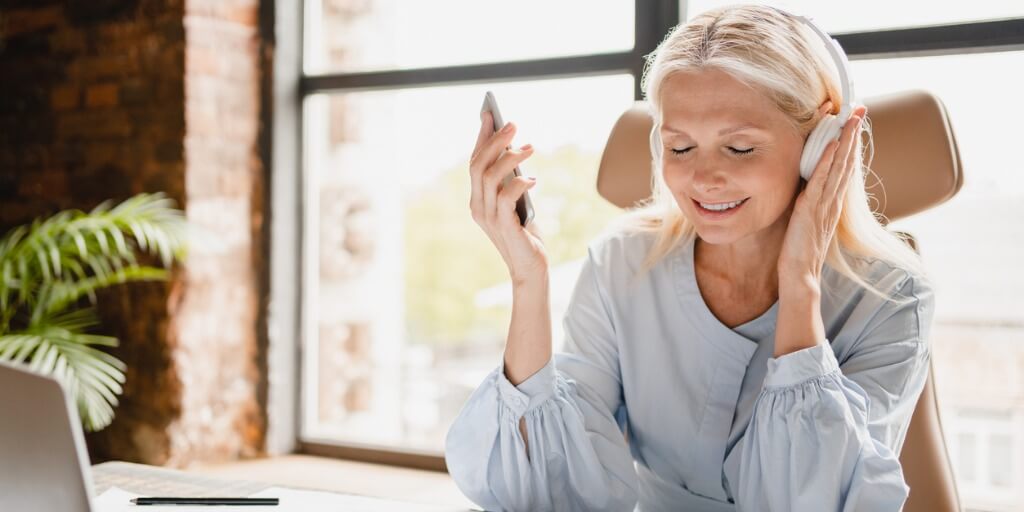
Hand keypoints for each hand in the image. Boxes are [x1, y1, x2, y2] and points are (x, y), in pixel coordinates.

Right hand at [469, 110, 547, 283]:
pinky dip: (518, 184)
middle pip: (478, 165)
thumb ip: (512, 182)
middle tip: (513, 124)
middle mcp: (477, 207)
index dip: (481, 137)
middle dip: (494, 141)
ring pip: (489, 177)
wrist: (530, 268)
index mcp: (478, 199)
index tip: (489, 114)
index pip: (474, 162)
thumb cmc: (526, 234)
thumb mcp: (518, 202)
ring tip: (529, 147)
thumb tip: (517, 151)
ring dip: (509, 158)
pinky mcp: (503, 227)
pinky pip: (506, 198)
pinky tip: (532, 180)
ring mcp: (488, 218)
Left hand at [777, 105, 867, 287]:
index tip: (854, 122)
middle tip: (860, 109)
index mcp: (831, 202)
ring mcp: (824, 204)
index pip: (844, 167)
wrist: (800, 274)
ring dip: (846, 140)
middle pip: (847, 161)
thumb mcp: (806, 220)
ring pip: (838, 166)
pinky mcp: (812, 209)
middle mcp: (832, 200)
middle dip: (853, 134)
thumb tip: (805, 187)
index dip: (850, 144)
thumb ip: (809, 203)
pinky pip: (821, 180)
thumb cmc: (799, 251)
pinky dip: (828, 161)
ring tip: (852, 118)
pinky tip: (833, 145)